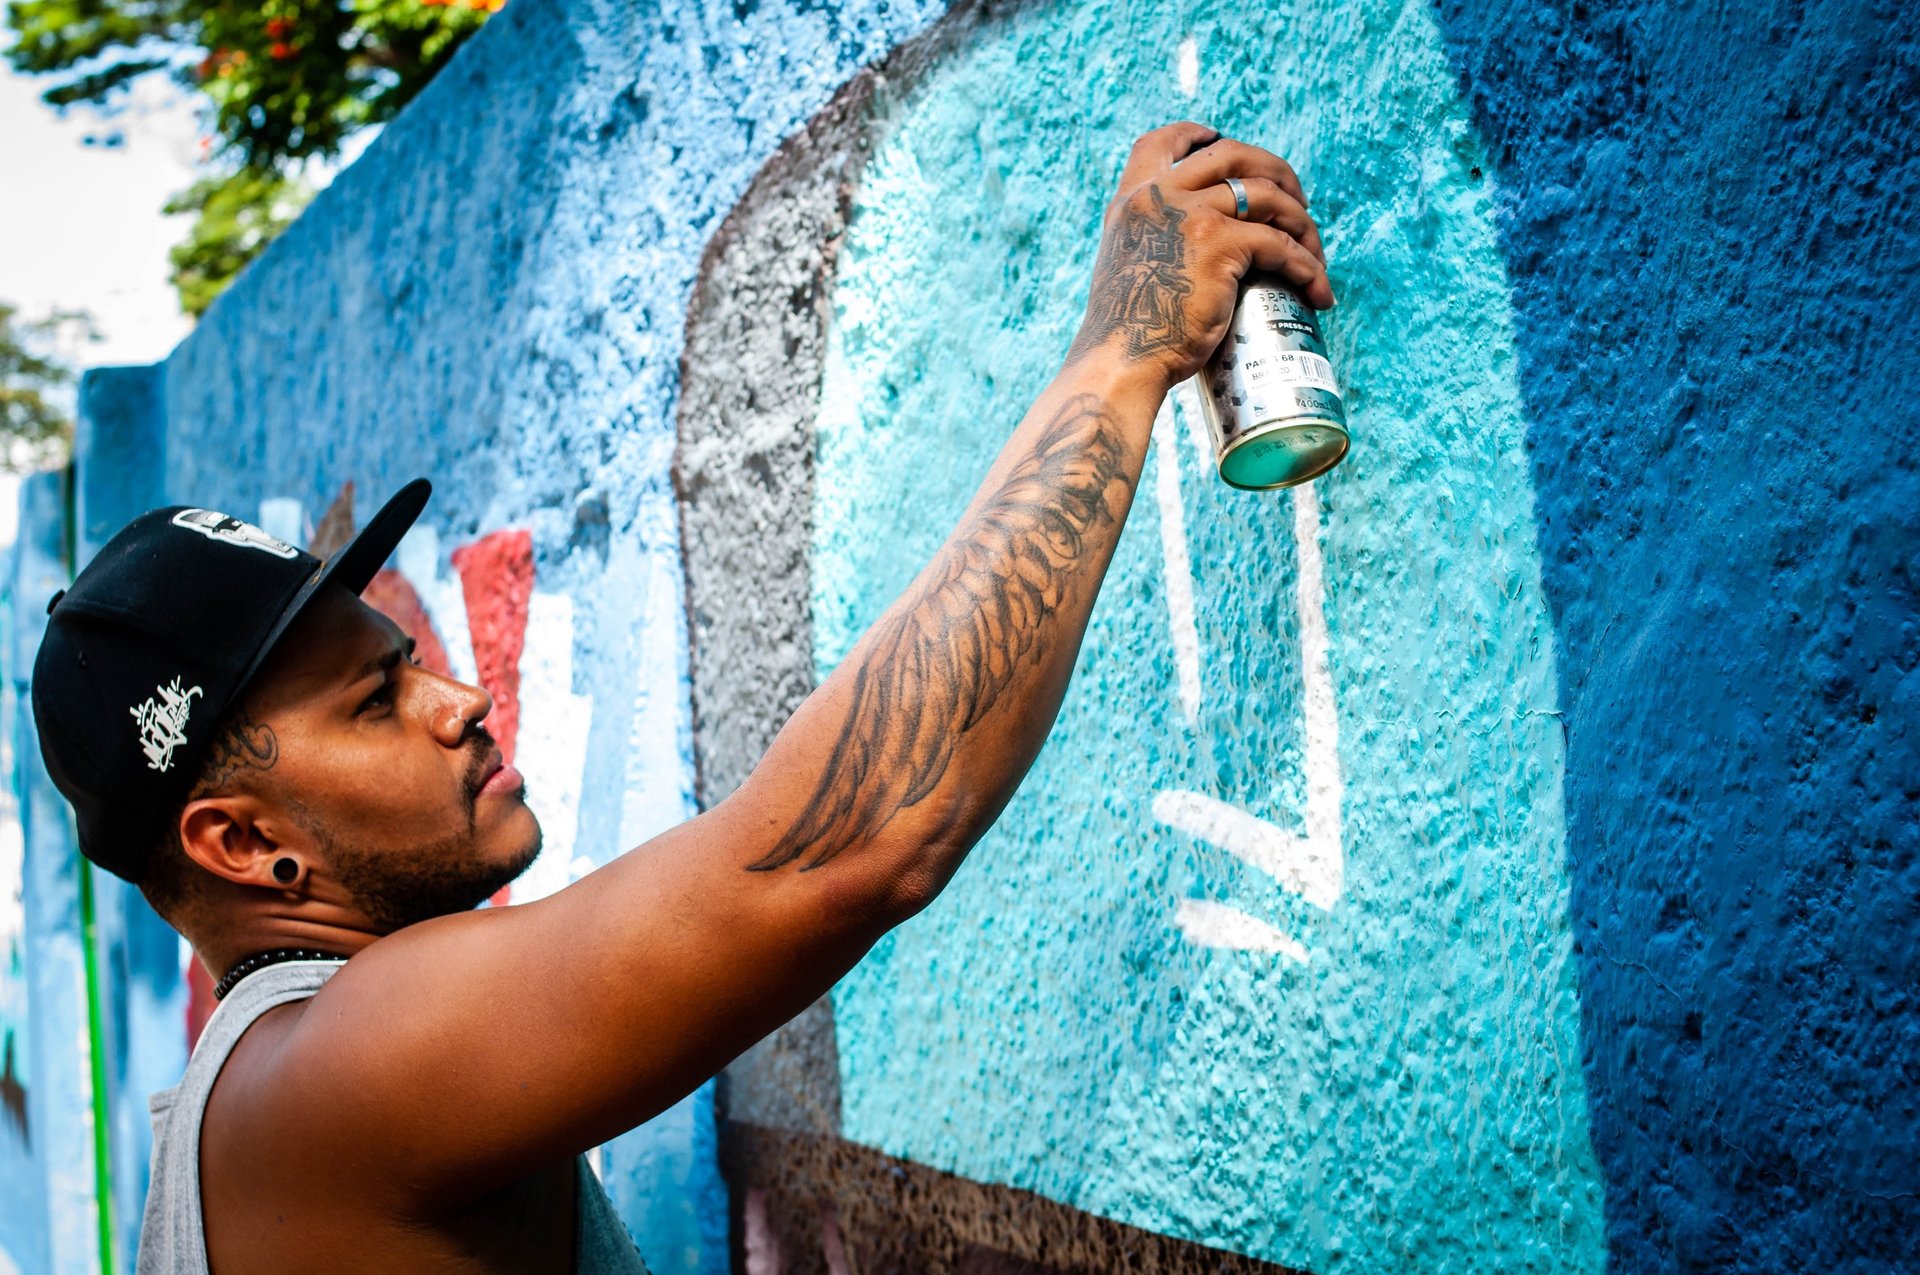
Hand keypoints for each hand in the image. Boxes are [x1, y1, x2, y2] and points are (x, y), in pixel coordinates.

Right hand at [1066, 122, 1333, 393]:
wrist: (1119, 362)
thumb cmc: (1125, 334)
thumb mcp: (1128, 267)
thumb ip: (1153, 243)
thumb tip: (1191, 253)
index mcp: (1132, 201)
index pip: (1162, 143)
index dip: (1197, 134)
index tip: (1220, 137)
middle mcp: (1160, 197)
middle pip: (1231, 153)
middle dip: (1275, 170)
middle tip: (1296, 203)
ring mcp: (1191, 215)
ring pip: (1266, 195)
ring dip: (1301, 223)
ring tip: (1315, 256)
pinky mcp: (1220, 245)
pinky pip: (1280, 244)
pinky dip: (1307, 267)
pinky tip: (1318, 290)